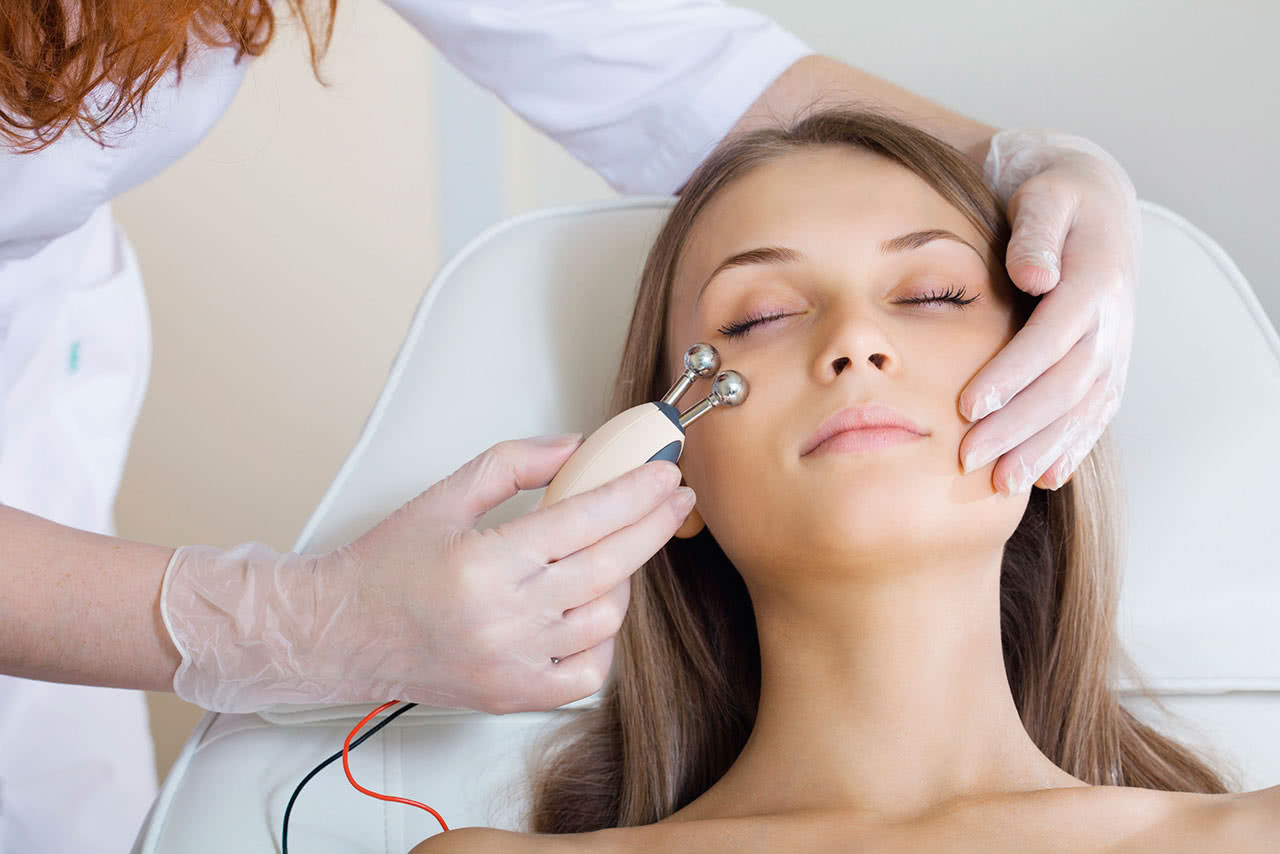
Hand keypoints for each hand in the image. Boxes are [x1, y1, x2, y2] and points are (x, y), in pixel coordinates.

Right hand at [161, 435, 693, 712]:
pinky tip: (596, 608)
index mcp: (485, 563)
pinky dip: (603, 639)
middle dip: (653, 526)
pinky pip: (586, 672)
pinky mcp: (513, 696)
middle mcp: (504, 619)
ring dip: (625, 578)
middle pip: (608, 567)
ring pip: (604, 619)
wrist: (341, 633)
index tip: (665, 473)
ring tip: (618, 548)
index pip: (584, 520)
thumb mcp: (444, 495)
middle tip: (675, 499)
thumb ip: (514, 464)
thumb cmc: (387, 564)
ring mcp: (513, 664)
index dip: (634, 493)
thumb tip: (578, 449)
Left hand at [959, 130, 1138, 493]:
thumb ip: (1035, 233)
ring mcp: (1116, 347)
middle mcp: (1112, 321)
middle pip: (1065, 385)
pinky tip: (1043, 478)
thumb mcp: (1044, 197)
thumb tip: (1034, 276)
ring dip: (1042, 449)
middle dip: (1017, 426)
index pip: (1051, 338)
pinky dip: (1072, 447)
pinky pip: (1096, 414)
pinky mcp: (1111, 365)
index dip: (1011, 375)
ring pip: (1082, 409)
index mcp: (1094, 280)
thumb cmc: (1055, 197)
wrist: (1098, 202)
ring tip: (1001, 482)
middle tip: (968, 457)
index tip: (967, 406)